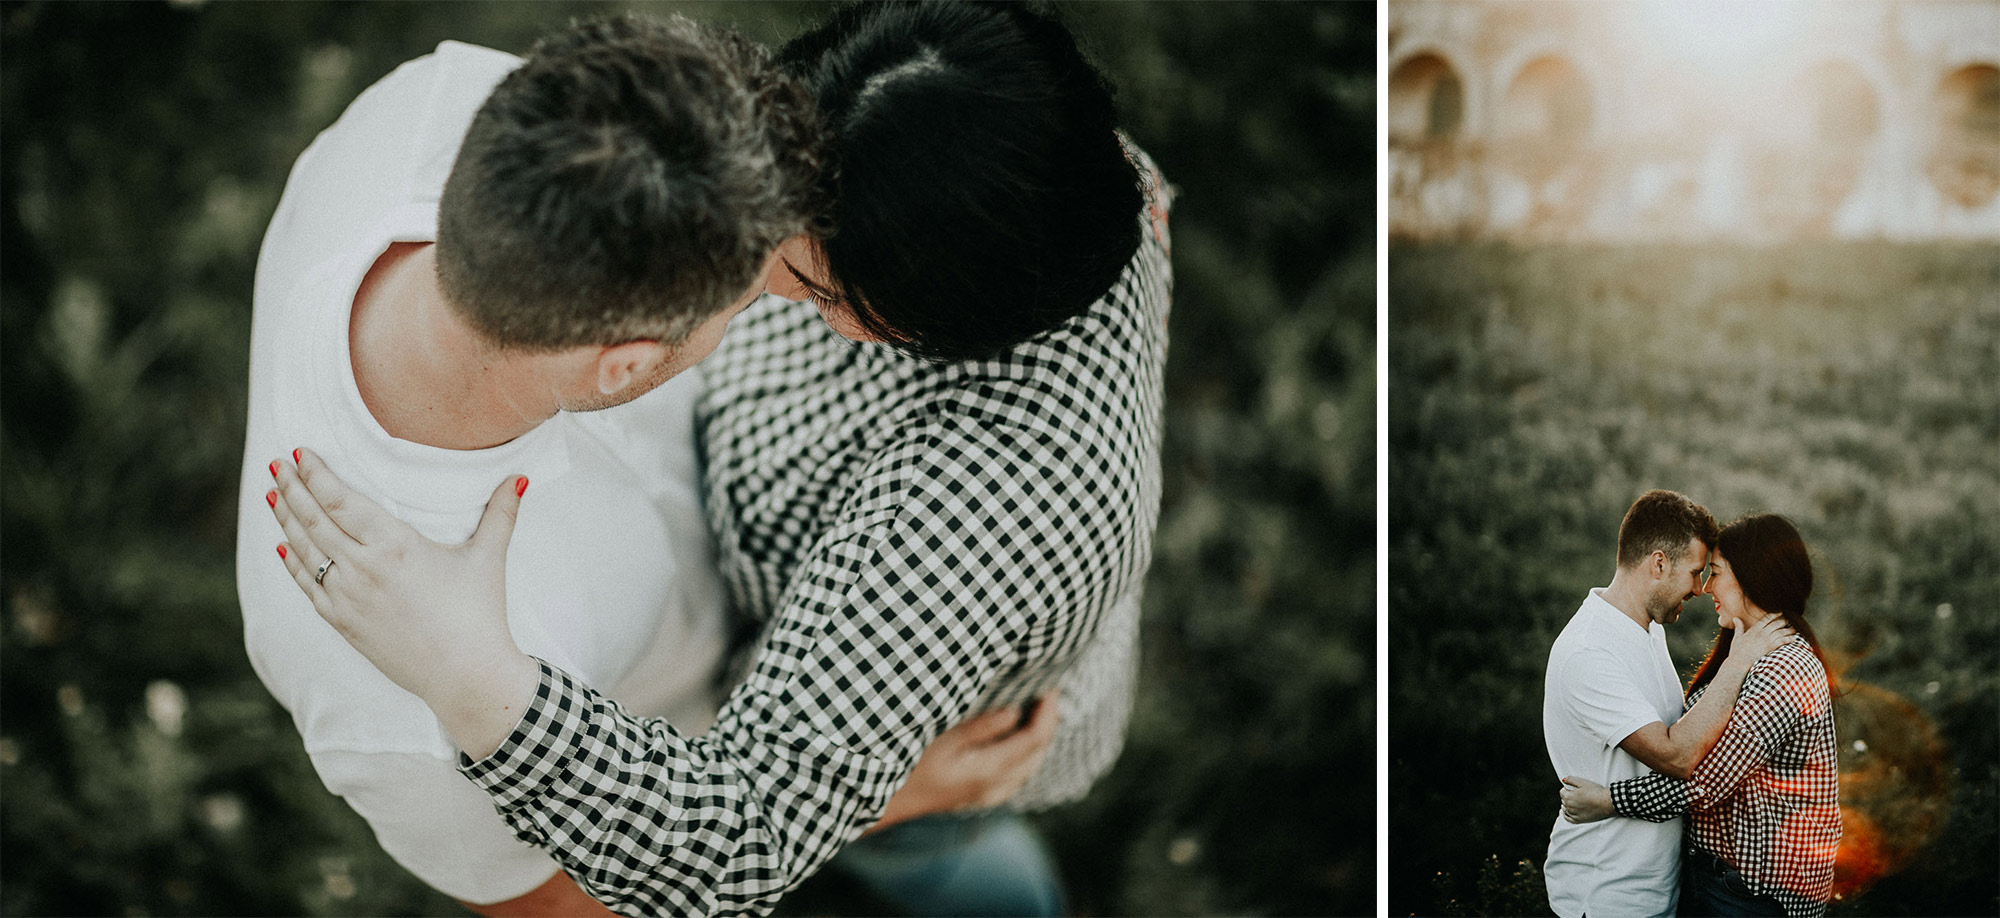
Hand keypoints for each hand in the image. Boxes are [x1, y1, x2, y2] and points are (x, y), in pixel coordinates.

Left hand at [270, 448, 537, 757]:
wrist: (466, 676)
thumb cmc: (479, 615)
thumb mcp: (488, 559)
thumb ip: (501, 514)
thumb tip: (519, 478)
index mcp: (394, 545)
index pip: (340, 500)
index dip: (316, 474)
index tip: (299, 452)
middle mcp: (363, 568)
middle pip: (314, 519)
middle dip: (293, 488)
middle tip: (277, 463)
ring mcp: (348, 597)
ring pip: (304, 550)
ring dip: (285, 519)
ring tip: (273, 493)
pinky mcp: (344, 623)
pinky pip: (308, 586)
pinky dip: (291, 563)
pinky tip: (281, 547)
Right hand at [872, 692, 1060, 832]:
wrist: (885, 803)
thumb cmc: (907, 765)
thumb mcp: (942, 737)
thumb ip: (982, 726)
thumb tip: (1015, 712)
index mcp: (988, 771)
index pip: (1034, 740)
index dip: (1047, 712)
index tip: (1050, 687)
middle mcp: (995, 787)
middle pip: (1038, 754)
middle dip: (1048, 722)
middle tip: (1048, 692)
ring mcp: (988, 795)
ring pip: (1030, 766)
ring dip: (1038, 738)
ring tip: (1038, 709)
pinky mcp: (980, 796)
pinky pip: (1017, 775)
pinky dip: (1025, 753)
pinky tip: (1019, 738)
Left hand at [1559, 776, 1613, 822]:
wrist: (1606, 803)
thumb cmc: (1595, 792)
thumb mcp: (1583, 782)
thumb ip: (1571, 780)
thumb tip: (1563, 780)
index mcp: (1568, 797)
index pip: (1562, 792)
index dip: (1566, 789)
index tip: (1572, 788)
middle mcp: (1569, 806)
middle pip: (1563, 800)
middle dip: (1567, 797)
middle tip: (1575, 795)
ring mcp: (1574, 814)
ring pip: (1565, 809)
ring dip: (1567, 805)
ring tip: (1572, 802)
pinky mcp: (1579, 820)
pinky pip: (1568, 818)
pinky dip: (1566, 815)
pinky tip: (1567, 812)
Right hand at [1724, 616, 1795, 667]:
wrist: (1739, 663)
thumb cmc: (1737, 652)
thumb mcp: (1737, 637)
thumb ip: (1738, 627)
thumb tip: (1735, 618)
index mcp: (1754, 629)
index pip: (1767, 618)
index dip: (1775, 614)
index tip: (1781, 612)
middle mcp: (1762, 632)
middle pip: (1777, 623)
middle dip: (1785, 621)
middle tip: (1790, 621)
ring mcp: (1767, 639)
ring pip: (1782, 631)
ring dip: (1790, 630)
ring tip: (1795, 629)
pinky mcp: (1771, 647)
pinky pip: (1783, 640)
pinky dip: (1789, 639)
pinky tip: (1794, 638)